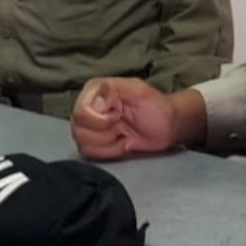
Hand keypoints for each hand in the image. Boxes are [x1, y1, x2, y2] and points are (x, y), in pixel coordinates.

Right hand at [70, 78, 202, 159]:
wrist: (166, 127)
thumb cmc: (155, 107)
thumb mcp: (138, 91)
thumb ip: (114, 90)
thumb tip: (94, 104)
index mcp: (94, 91)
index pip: (80, 111)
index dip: (99, 120)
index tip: (119, 116)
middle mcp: (87, 108)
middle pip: (78, 130)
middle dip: (105, 134)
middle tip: (121, 126)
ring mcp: (89, 127)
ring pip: (82, 144)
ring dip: (108, 144)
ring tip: (122, 134)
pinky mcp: (93, 143)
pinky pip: (88, 154)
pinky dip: (109, 152)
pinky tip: (121, 143)